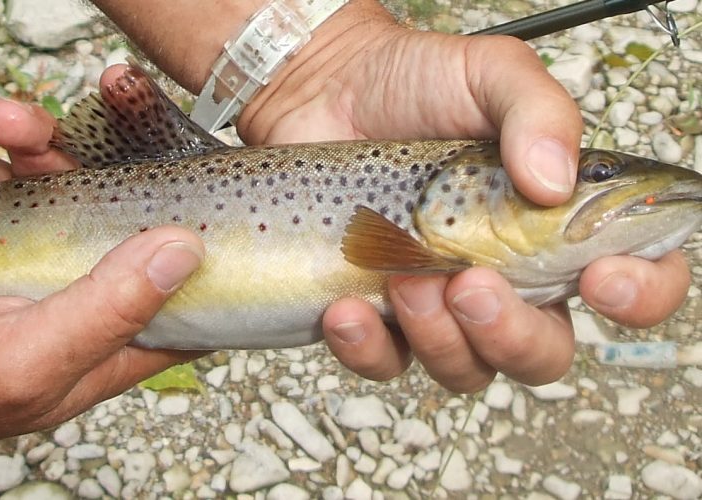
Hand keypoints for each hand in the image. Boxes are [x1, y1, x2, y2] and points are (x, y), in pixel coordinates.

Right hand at [0, 129, 202, 486]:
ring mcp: (34, 259)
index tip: (195, 177)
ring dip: (25, 146)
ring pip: (56, 181)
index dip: (200, 236)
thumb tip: (184, 250)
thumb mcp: (27, 359)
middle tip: (53, 130)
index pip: (187, 289)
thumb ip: (108, 309)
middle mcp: (83, 293)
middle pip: (121, 208)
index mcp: (114, 338)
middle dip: (96, 156)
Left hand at [237, 12, 690, 390]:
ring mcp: (440, 304)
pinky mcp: (377, 313)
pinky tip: (348, 308)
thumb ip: (537, 112)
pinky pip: (383, 362)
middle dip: (512, 334)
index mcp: (557, 228)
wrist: (326, 91)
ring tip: (404, 276)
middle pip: (543, 353)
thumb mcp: (490, 73)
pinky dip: (367, 346)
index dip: (637, 296)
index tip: (598, 278)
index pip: (634, 283)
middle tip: (471, 283)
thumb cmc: (416, 84)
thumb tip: (554, 183)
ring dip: (438, 337)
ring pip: (465, 368)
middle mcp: (507, 278)